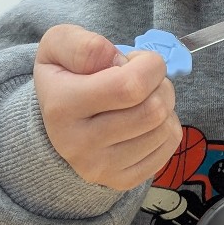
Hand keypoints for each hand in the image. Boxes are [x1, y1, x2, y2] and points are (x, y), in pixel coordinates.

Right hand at [34, 25, 182, 189]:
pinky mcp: (120, 181)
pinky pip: (168, 147)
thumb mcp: (58, 45)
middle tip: (144, 79)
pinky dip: (167, 126)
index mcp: (62, 106)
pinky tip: (146, 120)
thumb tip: (114, 59)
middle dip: (160, 84)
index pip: (130, 86)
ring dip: (165, 105)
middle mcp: (78, 144)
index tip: (137, 60)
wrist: (54, 122)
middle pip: (152, 110)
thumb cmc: (65, 76)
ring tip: (143, 99)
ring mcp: (99, 168)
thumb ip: (81, 44)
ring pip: (164, 129)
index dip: (149, 65)